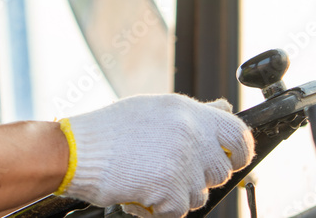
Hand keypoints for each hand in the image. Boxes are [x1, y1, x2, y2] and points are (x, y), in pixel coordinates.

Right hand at [57, 94, 253, 217]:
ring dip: (177, 194)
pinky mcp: (170, 188)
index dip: (239, 151)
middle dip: (200, 177)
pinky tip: (140, 192)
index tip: (231, 160)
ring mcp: (182, 161)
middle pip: (220, 169)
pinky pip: (180, 210)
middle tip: (171, 172)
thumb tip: (225, 107)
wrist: (76, 150)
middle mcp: (189, 132)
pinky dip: (161, 209)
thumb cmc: (109, 132)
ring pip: (200, 193)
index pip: (237, 132)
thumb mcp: (155, 109)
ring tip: (148, 179)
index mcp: (187, 110)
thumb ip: (194, 112)